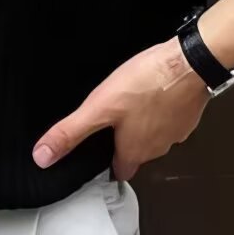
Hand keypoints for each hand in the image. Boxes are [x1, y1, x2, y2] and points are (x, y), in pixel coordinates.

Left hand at [31, 36, 212, 180]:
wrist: (190, 62)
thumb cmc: (147, 84)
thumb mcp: (99, 107)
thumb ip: (71, 133)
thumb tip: (43, 156)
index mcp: (134, 150)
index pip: (119, 172)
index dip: (106, 166)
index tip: (97, 158)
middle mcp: (158, 146)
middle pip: (137, 153)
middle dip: (122, 142)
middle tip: (109, 124)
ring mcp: (176, 130)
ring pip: (154, 135)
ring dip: (142, 124)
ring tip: (127, 105)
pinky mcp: (188, 112)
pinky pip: (169, 117)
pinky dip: (160, 109)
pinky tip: (150, 92)